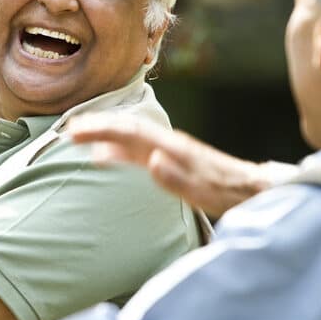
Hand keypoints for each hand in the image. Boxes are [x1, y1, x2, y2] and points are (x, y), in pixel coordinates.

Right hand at [68, 114, 270, 216]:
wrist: (252, 189)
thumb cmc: (228, 192)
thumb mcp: (205, 191)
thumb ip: (178, 178)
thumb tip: (152, 160)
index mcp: (172, 147)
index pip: (130, 132)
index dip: (101, 130)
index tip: (76, 131)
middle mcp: (168, 144)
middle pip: (126, 129)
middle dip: (96, 127)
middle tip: (68, 130)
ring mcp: (169, 151)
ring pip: (129, 137)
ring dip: (103, 135)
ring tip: (78, 138)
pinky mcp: (171, 160)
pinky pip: (136, 150)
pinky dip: (115, 149)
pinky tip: (104, 156)